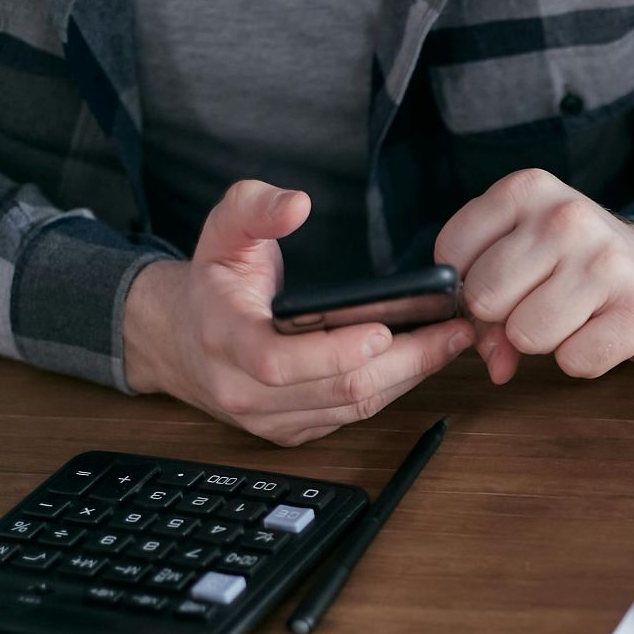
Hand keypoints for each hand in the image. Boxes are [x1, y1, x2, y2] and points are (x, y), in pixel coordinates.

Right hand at [123, 180, 474, 444]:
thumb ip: (253, 207)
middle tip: (453, 329)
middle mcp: (244, 389)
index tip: (384, 328)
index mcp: (224, 339)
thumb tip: (296, 204)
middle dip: (404, 361)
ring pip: (353, 408)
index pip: (278, 360)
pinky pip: (352, 417)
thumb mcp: (221, 232)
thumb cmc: (212, 284)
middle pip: (336, 389)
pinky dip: (394, 390)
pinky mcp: (293, 430)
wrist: (180, 341)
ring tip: (452, 341)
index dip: (334, 350)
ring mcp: (270, 418)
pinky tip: (424, 360)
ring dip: (410, 377)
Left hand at [434, 170, 633, 383]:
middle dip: (505, 317)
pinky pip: (574, 361)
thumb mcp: (526, 251)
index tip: (502, 284)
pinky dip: (582, 360)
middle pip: (485, 298)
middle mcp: (567, 218)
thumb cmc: (581, 264)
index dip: (468, 285)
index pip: (452, 254)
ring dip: (545, 340)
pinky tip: (600, 332)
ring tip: (574, 316)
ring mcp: (607, 262)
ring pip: (526, 335)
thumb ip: (486, 299)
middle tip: (540, 304)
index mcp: (529, 189)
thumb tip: (494, 362)